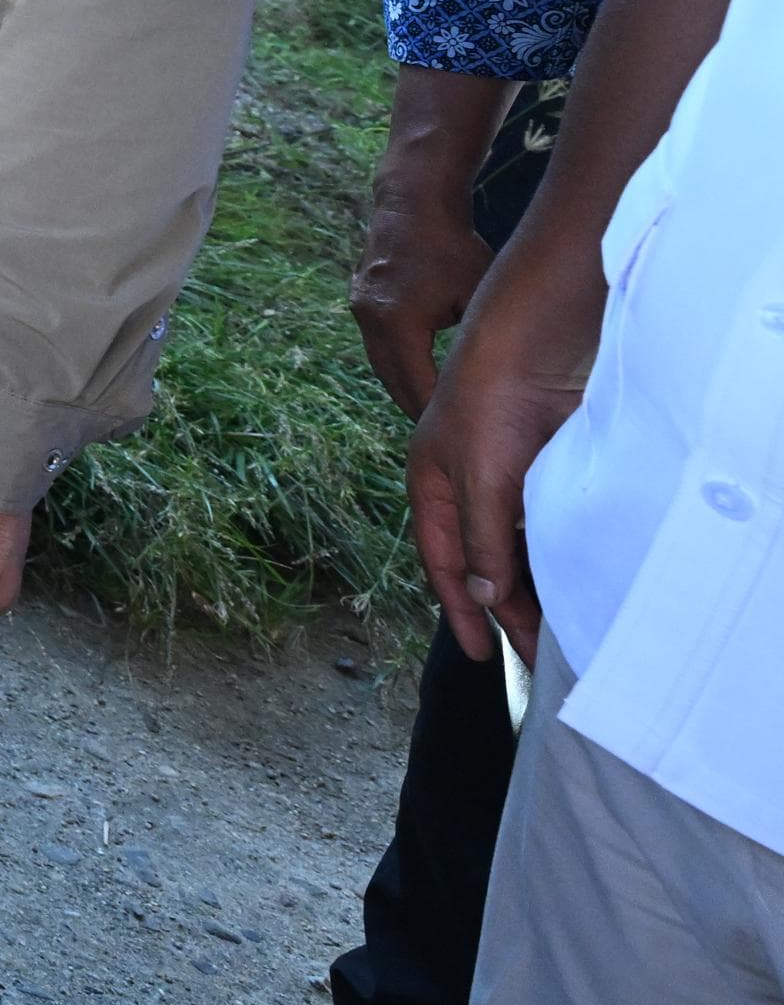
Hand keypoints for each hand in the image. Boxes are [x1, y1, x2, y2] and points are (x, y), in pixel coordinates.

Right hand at [351, 177, 498, 419]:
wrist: (412, 202)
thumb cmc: (453, 247)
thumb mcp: (476, 295)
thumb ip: (477, 339)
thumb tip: (501, 381)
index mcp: (398, 324)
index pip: (416, 386)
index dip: (437, 414)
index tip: (459, 437)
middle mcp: (371, 321)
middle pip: (392, 382)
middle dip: (417, 409)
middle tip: (447, 436)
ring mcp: (361, 311)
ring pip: (382, 367)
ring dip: (406, 388)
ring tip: (434, 413)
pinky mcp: (361, 303)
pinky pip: (379, 347)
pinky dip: (399, 365)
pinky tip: (419, 376)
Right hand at [411, 267, 586, 661]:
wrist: (535, 349)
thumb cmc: (489, 406)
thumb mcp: (480, 482)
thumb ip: (482, 542)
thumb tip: (483, 597)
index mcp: (433, 487)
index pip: (444, 563)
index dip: (461, 610)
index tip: (484, 654)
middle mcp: (465, 487)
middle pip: (480, 561)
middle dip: (503, 607)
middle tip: (536, 652)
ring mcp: (504, 479)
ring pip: (514, 546)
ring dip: (531, 583)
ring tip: (558, 625)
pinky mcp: (540, 471)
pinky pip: (541, 527)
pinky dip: (552, 555)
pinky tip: (571, 577)